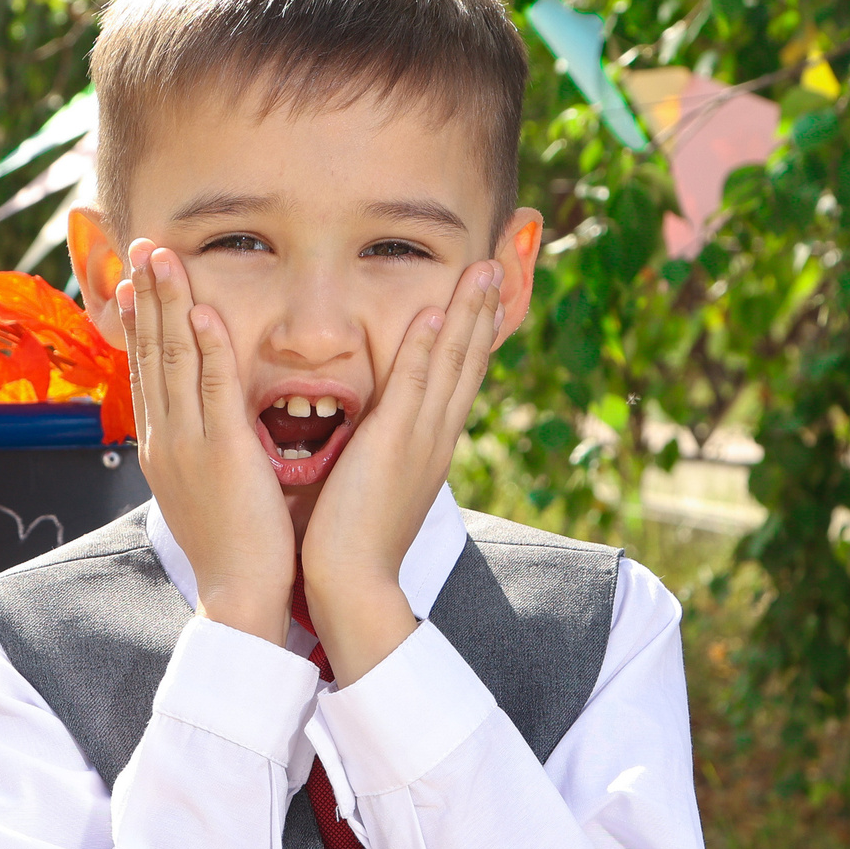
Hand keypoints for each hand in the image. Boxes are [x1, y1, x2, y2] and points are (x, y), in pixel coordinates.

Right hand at [119, 240, 296, 643]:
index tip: (135, 282)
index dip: (139, 323)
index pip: (144, 372)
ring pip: (173, 359)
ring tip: (162, 256)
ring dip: (168, 303)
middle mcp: (164, 439)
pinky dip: (206, 346)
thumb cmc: (234, 550)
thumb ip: (201, 452)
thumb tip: (202, 428)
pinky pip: (212, 387)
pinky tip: (203, 309)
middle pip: (149, 354)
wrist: (239, 595)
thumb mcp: (204, 491)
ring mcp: (188, 444)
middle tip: (140, 246)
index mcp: (161, 448)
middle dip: (145, 296)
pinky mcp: (222, 452)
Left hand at [300, 260, 504, 681]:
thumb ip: (380, 458)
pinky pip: (416, 385)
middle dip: (482, 313)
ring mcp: (420, 440)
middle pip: (468, 363)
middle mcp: (434, 439)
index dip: (471, 338)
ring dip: (468, 314)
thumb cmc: (353, 545)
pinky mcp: (394, 444)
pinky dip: (430, 349)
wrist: (353, 582)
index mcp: (429, 449)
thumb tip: (376, 444)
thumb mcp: (374, 488)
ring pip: (452, 364)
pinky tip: (438, 314)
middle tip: (496, 266)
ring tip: (483, 270)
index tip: (480, 302)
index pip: (456, 381)